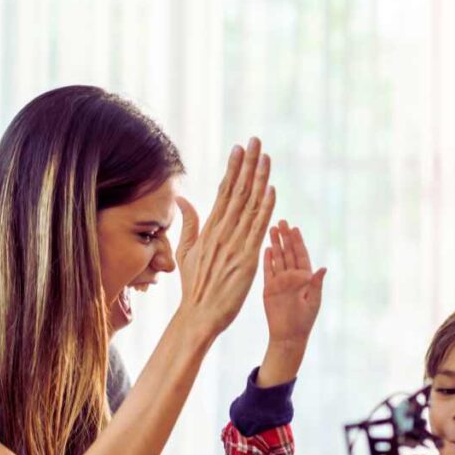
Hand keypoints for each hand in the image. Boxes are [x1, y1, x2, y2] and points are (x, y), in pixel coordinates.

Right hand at [173, 138, 274, 337]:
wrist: (199, 314)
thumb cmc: (194, 286)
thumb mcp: (185, 252)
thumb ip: (188, 224)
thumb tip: (182, 198)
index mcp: (209, 229)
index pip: (223, 192)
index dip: (233, 169)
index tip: (239, 148)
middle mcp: (222, 232)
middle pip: (237, 191)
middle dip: (247, 164)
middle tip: (255, 140)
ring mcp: (235, 244)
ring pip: (249, 205)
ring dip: (259, 179)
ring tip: (265, 156)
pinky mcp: (247, 258)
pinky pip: (258, 229)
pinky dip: (265, 208)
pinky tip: (271, 189)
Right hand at [256, 221, 325, 387]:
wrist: (288, 336)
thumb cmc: (304, 321)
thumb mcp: (313, 301)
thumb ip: (316, 284)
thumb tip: (323, 268)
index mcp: (305, 278)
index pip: (301, 255)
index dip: (298, 242)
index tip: (294, 228)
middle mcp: (293, 277)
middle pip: (288, 253)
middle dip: (285, 237)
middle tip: (281, 221)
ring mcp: (280, 281)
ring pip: (277, 258)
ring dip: (275, 244)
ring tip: (271, 229)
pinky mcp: (269, 288)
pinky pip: (268, 270)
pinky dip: (267, 259)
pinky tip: (267, 248)